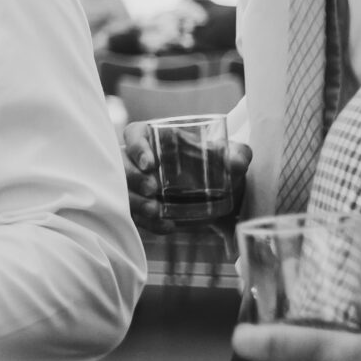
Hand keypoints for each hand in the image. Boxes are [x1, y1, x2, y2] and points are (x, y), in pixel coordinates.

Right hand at [120, 121, 246, 231]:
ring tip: (156, 211)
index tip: (151, 164)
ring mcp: (137, 184)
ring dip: (135, 201)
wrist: (226, 194)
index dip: (137, 147)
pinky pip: (135, 215)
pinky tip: (167, 227)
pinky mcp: (142, 206)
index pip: (135, 134)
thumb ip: (238, 155)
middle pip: (121, 163)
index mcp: (157, 138)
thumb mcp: (234, 156)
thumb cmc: (223, 165)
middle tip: (152, 189)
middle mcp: (141, 160)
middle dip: (132, 177)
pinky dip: (149, 223)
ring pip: (122, 190)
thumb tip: (235, 163)